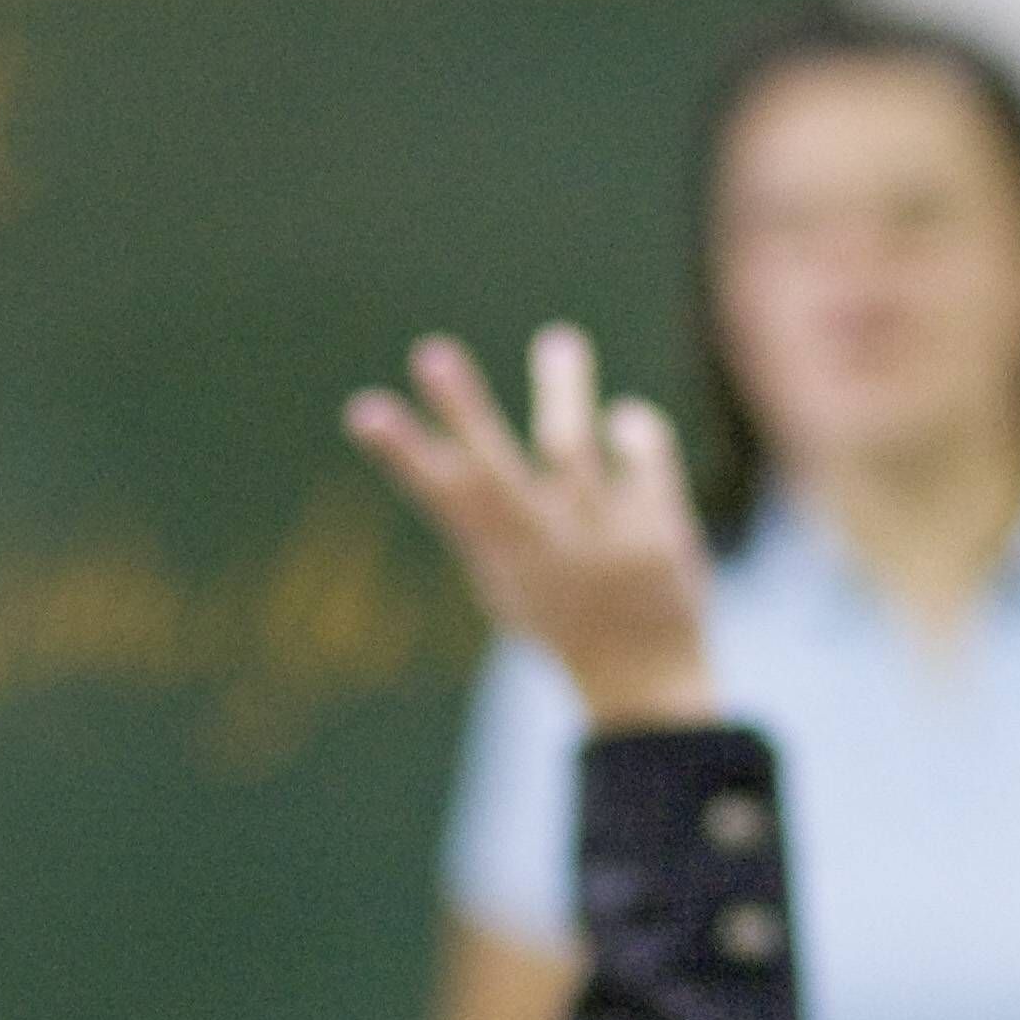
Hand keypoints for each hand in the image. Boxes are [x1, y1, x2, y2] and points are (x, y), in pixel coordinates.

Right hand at [345, 326, 714, 730]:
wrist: (642, 679)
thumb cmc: (557, 613)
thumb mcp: (503, 573)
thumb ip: (471, 513)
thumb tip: (421, 443)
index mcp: (498, 553)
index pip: (441, 494)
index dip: (402, 451)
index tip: (363, 408)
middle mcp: (542, 542)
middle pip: (493, 473)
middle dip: (461, 414)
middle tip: (429, 352)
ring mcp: (599, 536)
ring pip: (572, 449)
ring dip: (561, 389)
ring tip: (557, 340)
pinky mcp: (657, 527)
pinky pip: (644, 453)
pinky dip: (633, 429)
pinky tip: (621, 421)